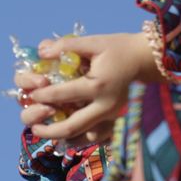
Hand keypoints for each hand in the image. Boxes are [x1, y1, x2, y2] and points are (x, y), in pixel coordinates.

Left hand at [17, 32, 158, 142]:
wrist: (147, 60)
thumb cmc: (119, 48)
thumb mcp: (94, 42)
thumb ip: (66, 46)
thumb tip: (41, 52)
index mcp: (98, 85)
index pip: (62, 95)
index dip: (42, 96)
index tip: (32, 94)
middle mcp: (106, 105)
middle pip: (72, 126)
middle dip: (49, 130)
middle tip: (33, 129)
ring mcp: (114, 117)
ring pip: (83, 136)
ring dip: (62, 137)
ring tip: (46, 132)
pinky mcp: (118, 121)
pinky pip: (96, 136)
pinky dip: (80, 138)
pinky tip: (67, 135)